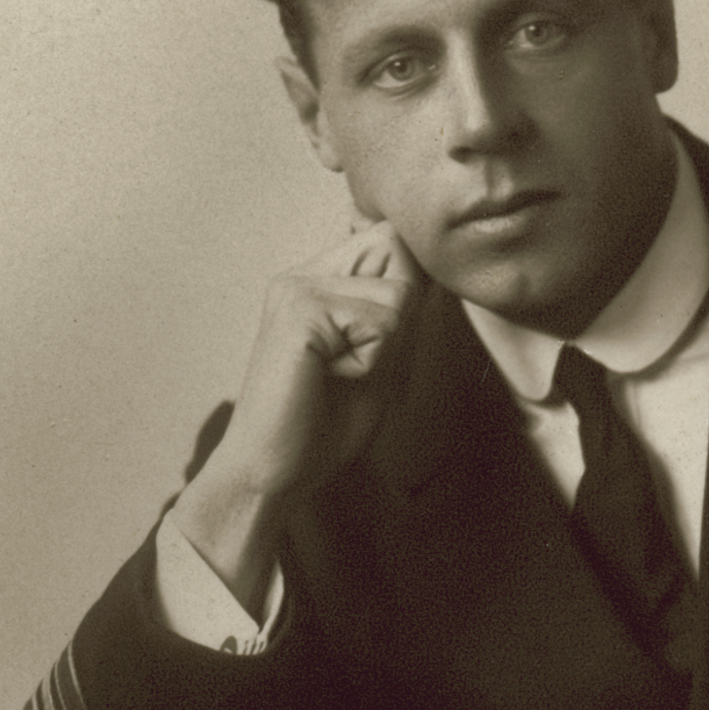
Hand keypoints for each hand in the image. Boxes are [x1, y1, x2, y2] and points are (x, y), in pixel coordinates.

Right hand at [172, 222, 423, 607]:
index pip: (392, 240)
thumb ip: (400, 311)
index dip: (406, 288)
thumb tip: (436, 268)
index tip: (368, 343)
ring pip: (400, 295)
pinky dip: (371, 363)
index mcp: (316, 280)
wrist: (272, 470)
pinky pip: (383, 325)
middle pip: (398, 247)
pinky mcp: (301, 312)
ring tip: (340, 373)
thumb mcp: (379, 356)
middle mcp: (303, 274)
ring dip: (385, 348)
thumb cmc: (325, 421)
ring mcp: (298, 288)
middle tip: (353, 360)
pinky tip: (330, 379)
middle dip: (400, 314)